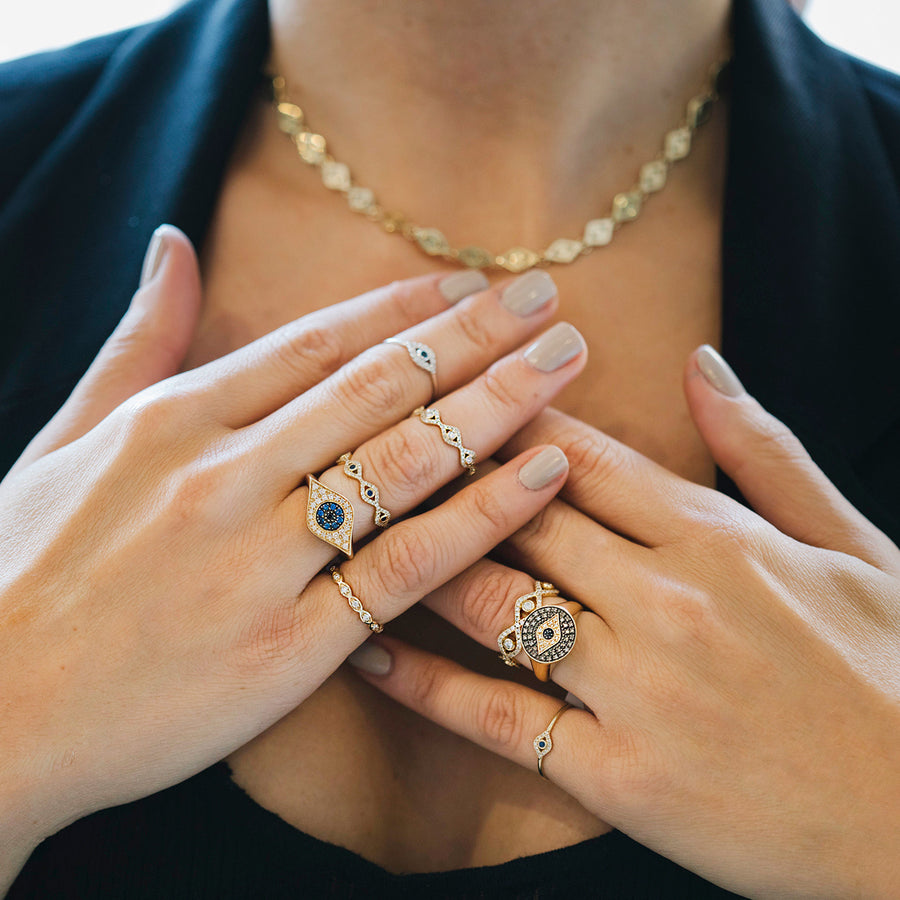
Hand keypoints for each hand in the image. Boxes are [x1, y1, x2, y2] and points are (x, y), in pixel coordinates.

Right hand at [0, 225, 587, 885]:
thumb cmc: (23, 570)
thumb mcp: (68, 438)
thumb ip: (138, 339)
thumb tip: (172, 243)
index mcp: (176, 420)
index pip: (319, 341)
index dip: (408, 307)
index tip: (476, 284)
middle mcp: (224, 476)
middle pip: (379, 388)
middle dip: (476, 339)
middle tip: (548, 301)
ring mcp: (258, 561)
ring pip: (405, 464)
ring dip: (498, 405)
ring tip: (566, 364)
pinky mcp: (287, 648)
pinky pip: (406, 567)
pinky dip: (480, 516)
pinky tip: (541, 472)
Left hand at [352, 345, 899, 898]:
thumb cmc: (894, 670)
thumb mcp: (852, 543)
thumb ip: (763, 449)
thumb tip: (700, 361)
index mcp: (718, 535)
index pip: (581, 451)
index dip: (505, 413)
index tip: (449, 393)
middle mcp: (667, 598)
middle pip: (522, 513)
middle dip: (445, 474)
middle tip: (375, 451)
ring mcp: (638, 689)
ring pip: (494, 601)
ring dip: (418, 557)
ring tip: (355, 532)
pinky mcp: (618, 776)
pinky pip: (496, 716)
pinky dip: (423, 684)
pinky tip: (366, 652)